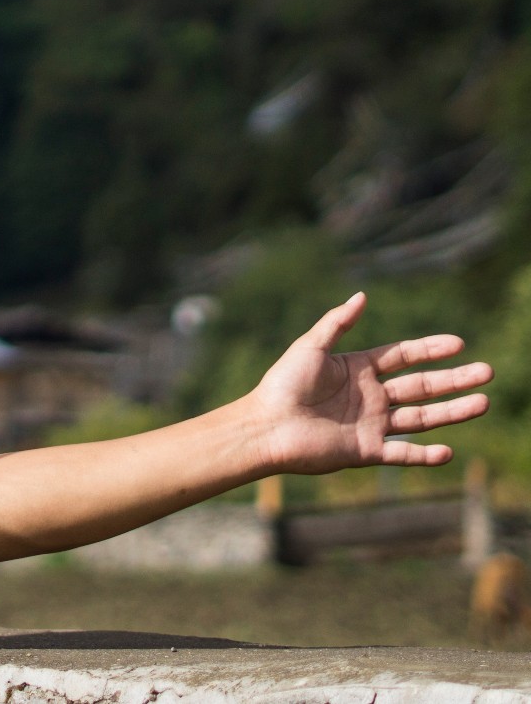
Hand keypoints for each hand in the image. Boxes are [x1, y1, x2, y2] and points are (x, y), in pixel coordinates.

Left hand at [249, 292, 490, 473]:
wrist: (264, 426)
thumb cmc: (282, 384)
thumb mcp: (310, 347)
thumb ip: (337, 322)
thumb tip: (362, 295)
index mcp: (358, 369)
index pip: (403, 357)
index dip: (430, 350)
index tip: (459, 344)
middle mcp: (371, 397)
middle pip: (422, 386)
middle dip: (454, 380)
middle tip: (487, 372)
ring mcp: (371, 424)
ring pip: (422, 418)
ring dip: (452, 412)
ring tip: (483, 402)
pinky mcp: (366, 451)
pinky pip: (403, 453)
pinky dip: (425, 455)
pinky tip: (448, 451)